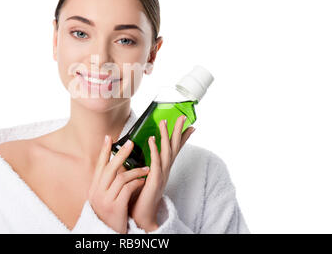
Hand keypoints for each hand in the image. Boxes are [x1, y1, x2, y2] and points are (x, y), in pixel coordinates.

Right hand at [87, 135, 150, 233]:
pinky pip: (127, 189)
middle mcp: (97, 192)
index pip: (99, 166)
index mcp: (94, 188)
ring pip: (120, 178)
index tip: (108, 137)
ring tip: (146, 169)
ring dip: (135, 171)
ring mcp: (106, 200)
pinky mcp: (116, 207)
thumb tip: (117, 167)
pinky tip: (142, 181)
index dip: (104, 151)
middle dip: (121, 154)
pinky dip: (136, 183)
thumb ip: (108, 184)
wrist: (107, 235)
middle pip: (109, 168)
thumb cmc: (109, 215)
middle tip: (131, 143)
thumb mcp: (104, 198)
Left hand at [127, 115, 194, 231]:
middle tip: (182, 116)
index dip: (183, 138)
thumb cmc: (140, 196)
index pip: (175, 150)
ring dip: (166, 136)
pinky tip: (151, 139)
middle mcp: (166, 170)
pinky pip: (156, 162)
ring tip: (164, 122)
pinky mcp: (155, 180)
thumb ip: (146, 166)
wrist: (141, 216)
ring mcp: (162, 175)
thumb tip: (142, 156)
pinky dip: (154, 150)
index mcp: (164, 169)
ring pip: (167, 152)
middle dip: (179, 131)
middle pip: (175, 147)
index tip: (190, 126)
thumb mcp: (145, 177)